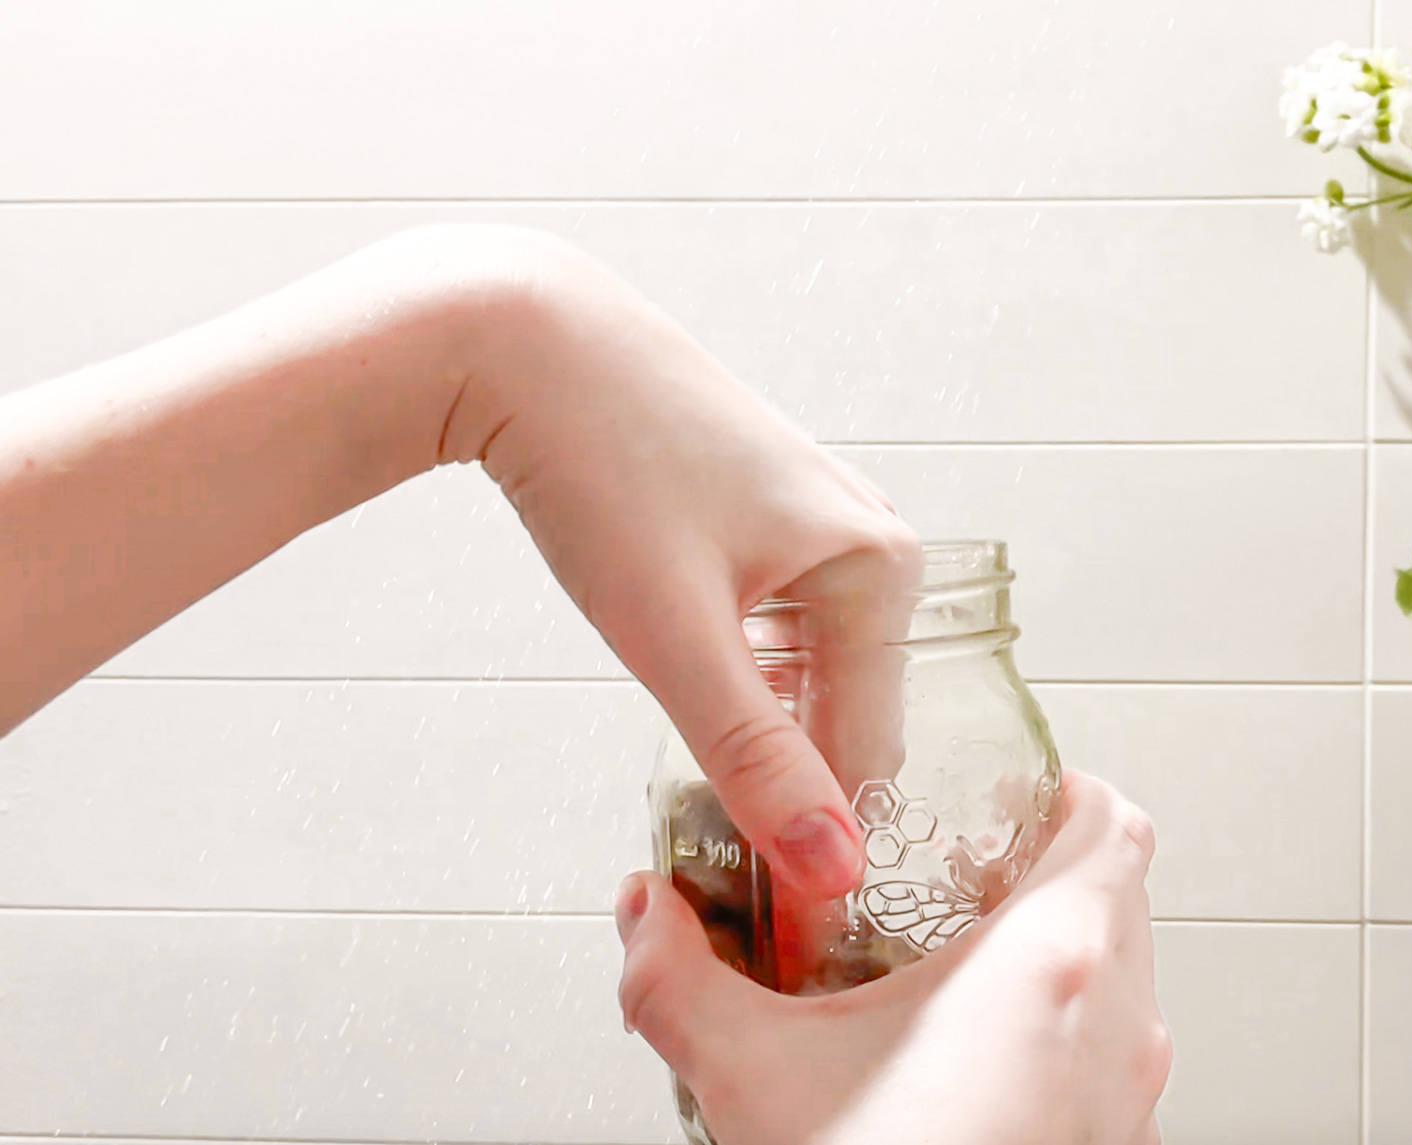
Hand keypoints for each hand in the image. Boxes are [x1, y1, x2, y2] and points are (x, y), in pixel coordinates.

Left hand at [0, 222, 916, 903]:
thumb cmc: (600, 469)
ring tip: (688, 775)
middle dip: (785, 784)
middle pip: (844, 714)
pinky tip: (680, 675)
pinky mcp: (768, 511)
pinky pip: (776, 627)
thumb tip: (833, 874)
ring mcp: (823, 520)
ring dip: (757, 731)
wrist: (521, 338)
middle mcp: (874, 539)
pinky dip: (737, 674)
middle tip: (709, 854)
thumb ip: (756, 760)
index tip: (766, 924)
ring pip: (806, 673)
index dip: (813, 842)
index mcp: (881, 566)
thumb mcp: (675, 635)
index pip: (869, 755)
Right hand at [614, 770, 1172, 1144]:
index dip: (1071, 792)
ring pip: (1125, 985)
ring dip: (1063, 961)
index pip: (1115, 824)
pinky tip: (980, 1068)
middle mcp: (1116, 1023)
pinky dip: (1068, 1043)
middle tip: (970, 877)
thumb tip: (645, 916)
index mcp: (1052, 962)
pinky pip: (1113, 1065)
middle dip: (1049, 875)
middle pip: (1121, 897)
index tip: (1018, 792)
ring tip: (968, 973)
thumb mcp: (749, 1072)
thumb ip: (679, 977)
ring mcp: (1130, 1097)